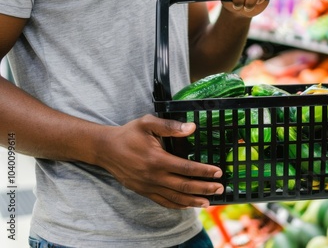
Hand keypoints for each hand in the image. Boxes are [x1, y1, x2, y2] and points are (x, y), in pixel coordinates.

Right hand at [97, 114, 223, 208]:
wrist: (105, 149)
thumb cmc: (129, 134)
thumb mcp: (148, 123)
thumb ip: (170, 126)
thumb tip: (192, 127)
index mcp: (157, 159)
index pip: (186, 168)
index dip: (204, 172)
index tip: (218, 172)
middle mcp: (154, 176)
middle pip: (184, 186)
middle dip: (204, 188)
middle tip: (220, 189)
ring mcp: (148, 186)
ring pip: (175, 197)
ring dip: (193, 200)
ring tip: (209, 202)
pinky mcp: (143, 191)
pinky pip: (163, 201)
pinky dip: (177, 205)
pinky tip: (188, 205)